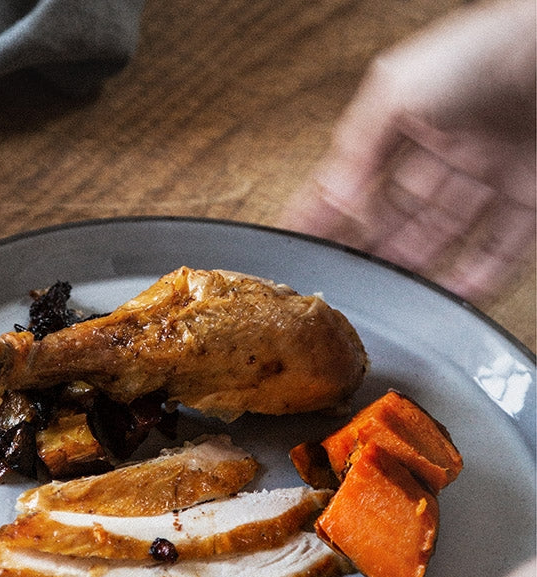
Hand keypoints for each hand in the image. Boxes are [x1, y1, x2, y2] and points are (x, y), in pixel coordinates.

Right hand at [280, 0, 535, 307]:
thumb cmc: (486, 50)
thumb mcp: (397, 88)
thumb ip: (358, 146)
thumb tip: (331, 200)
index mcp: (408, 123)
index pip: (352, 179)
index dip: (321, 212)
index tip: (294, 241)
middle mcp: (445, 152)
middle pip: (393, 217)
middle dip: (364, 249)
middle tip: (337, 278)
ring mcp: (486, 177)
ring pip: (439, 240)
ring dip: (410, 269)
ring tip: (384, 295)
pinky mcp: (528, 199)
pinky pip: (497, 251)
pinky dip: (472, 279)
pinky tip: (445, 295)